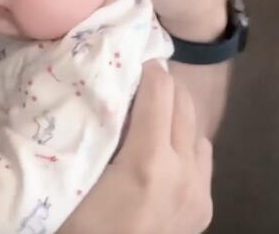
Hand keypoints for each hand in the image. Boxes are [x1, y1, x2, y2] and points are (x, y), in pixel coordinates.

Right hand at [61, 64, 213, 233]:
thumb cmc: (78, 225)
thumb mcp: (74, 177)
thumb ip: (89, 134)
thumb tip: (94, 89)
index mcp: (149, 161)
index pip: (160, 89)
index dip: (144, 69)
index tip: (126, 61)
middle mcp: (184, 172)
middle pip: (183, 103)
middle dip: (160, 87)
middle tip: (132, 83)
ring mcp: (200, 194)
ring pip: (196, 129)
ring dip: (174, 116)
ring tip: (145, 119)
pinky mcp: (204, 211)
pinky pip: (202, 159)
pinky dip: (184, 145)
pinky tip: (159, 154)